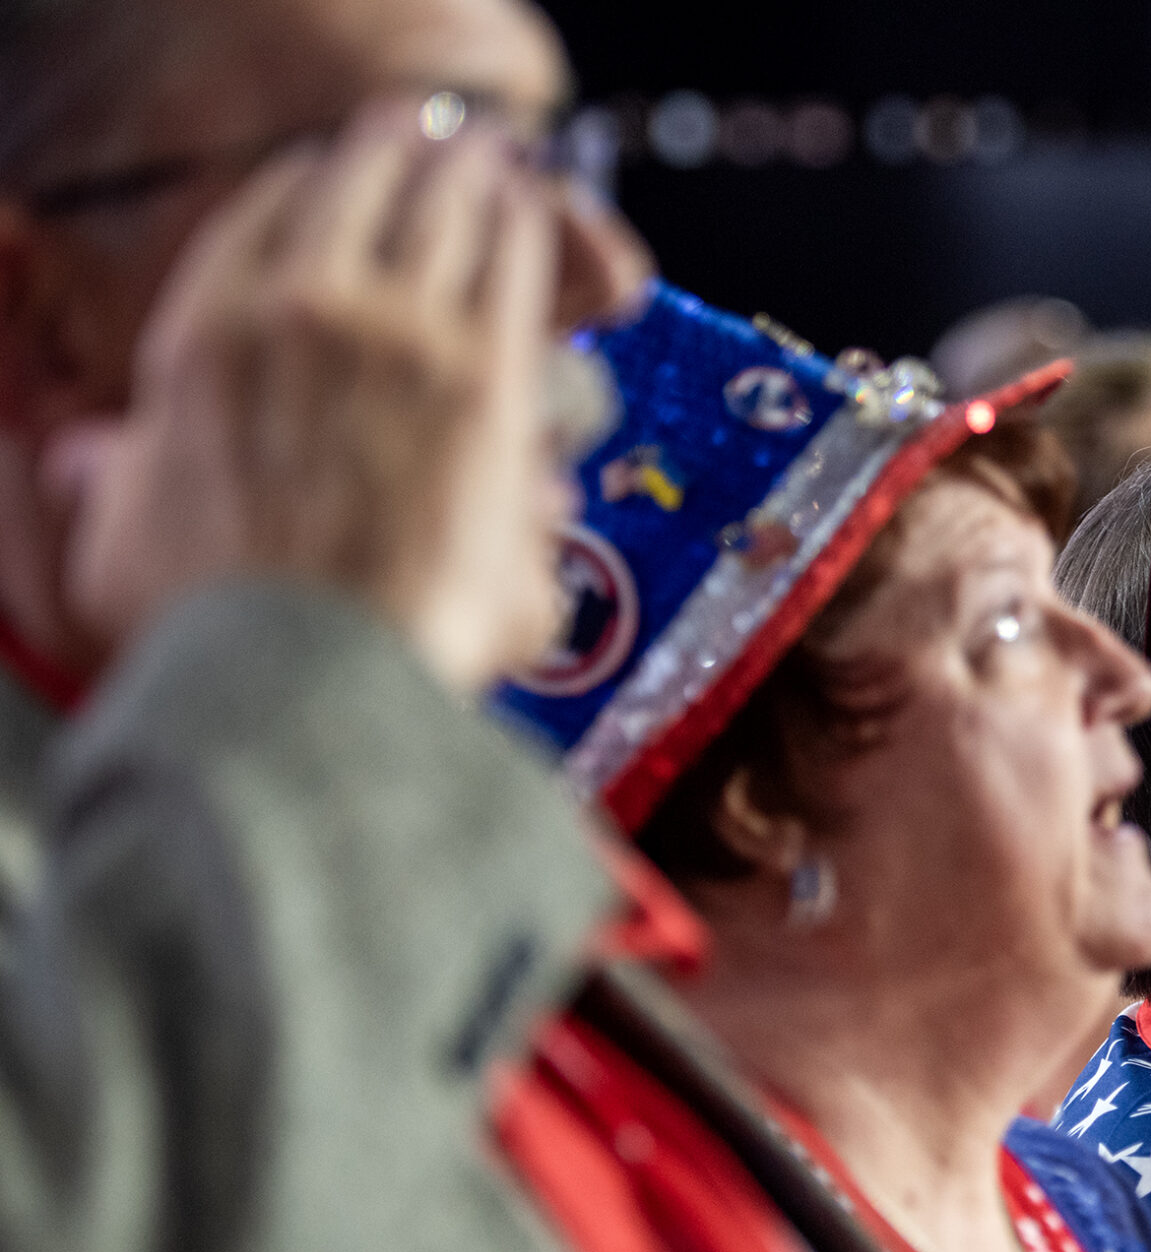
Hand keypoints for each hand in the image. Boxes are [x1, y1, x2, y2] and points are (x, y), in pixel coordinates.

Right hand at [65, 98, 568, 691]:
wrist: (307, 668)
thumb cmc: (219, 628)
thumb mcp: (121, 540)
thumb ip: (117, 485)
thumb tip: (86, 466)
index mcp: (206, 338)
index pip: (265, 217)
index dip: (314, 190)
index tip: (338, 187)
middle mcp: (300, 311)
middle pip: (366, 187)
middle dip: (403, 162)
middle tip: (434, 152)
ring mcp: (400, 335)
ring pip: (447, 209)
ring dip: (472, 179)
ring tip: (493, 170)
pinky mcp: (486, 377)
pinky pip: (511, 261)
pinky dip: (524, 224)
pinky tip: (532, 212)